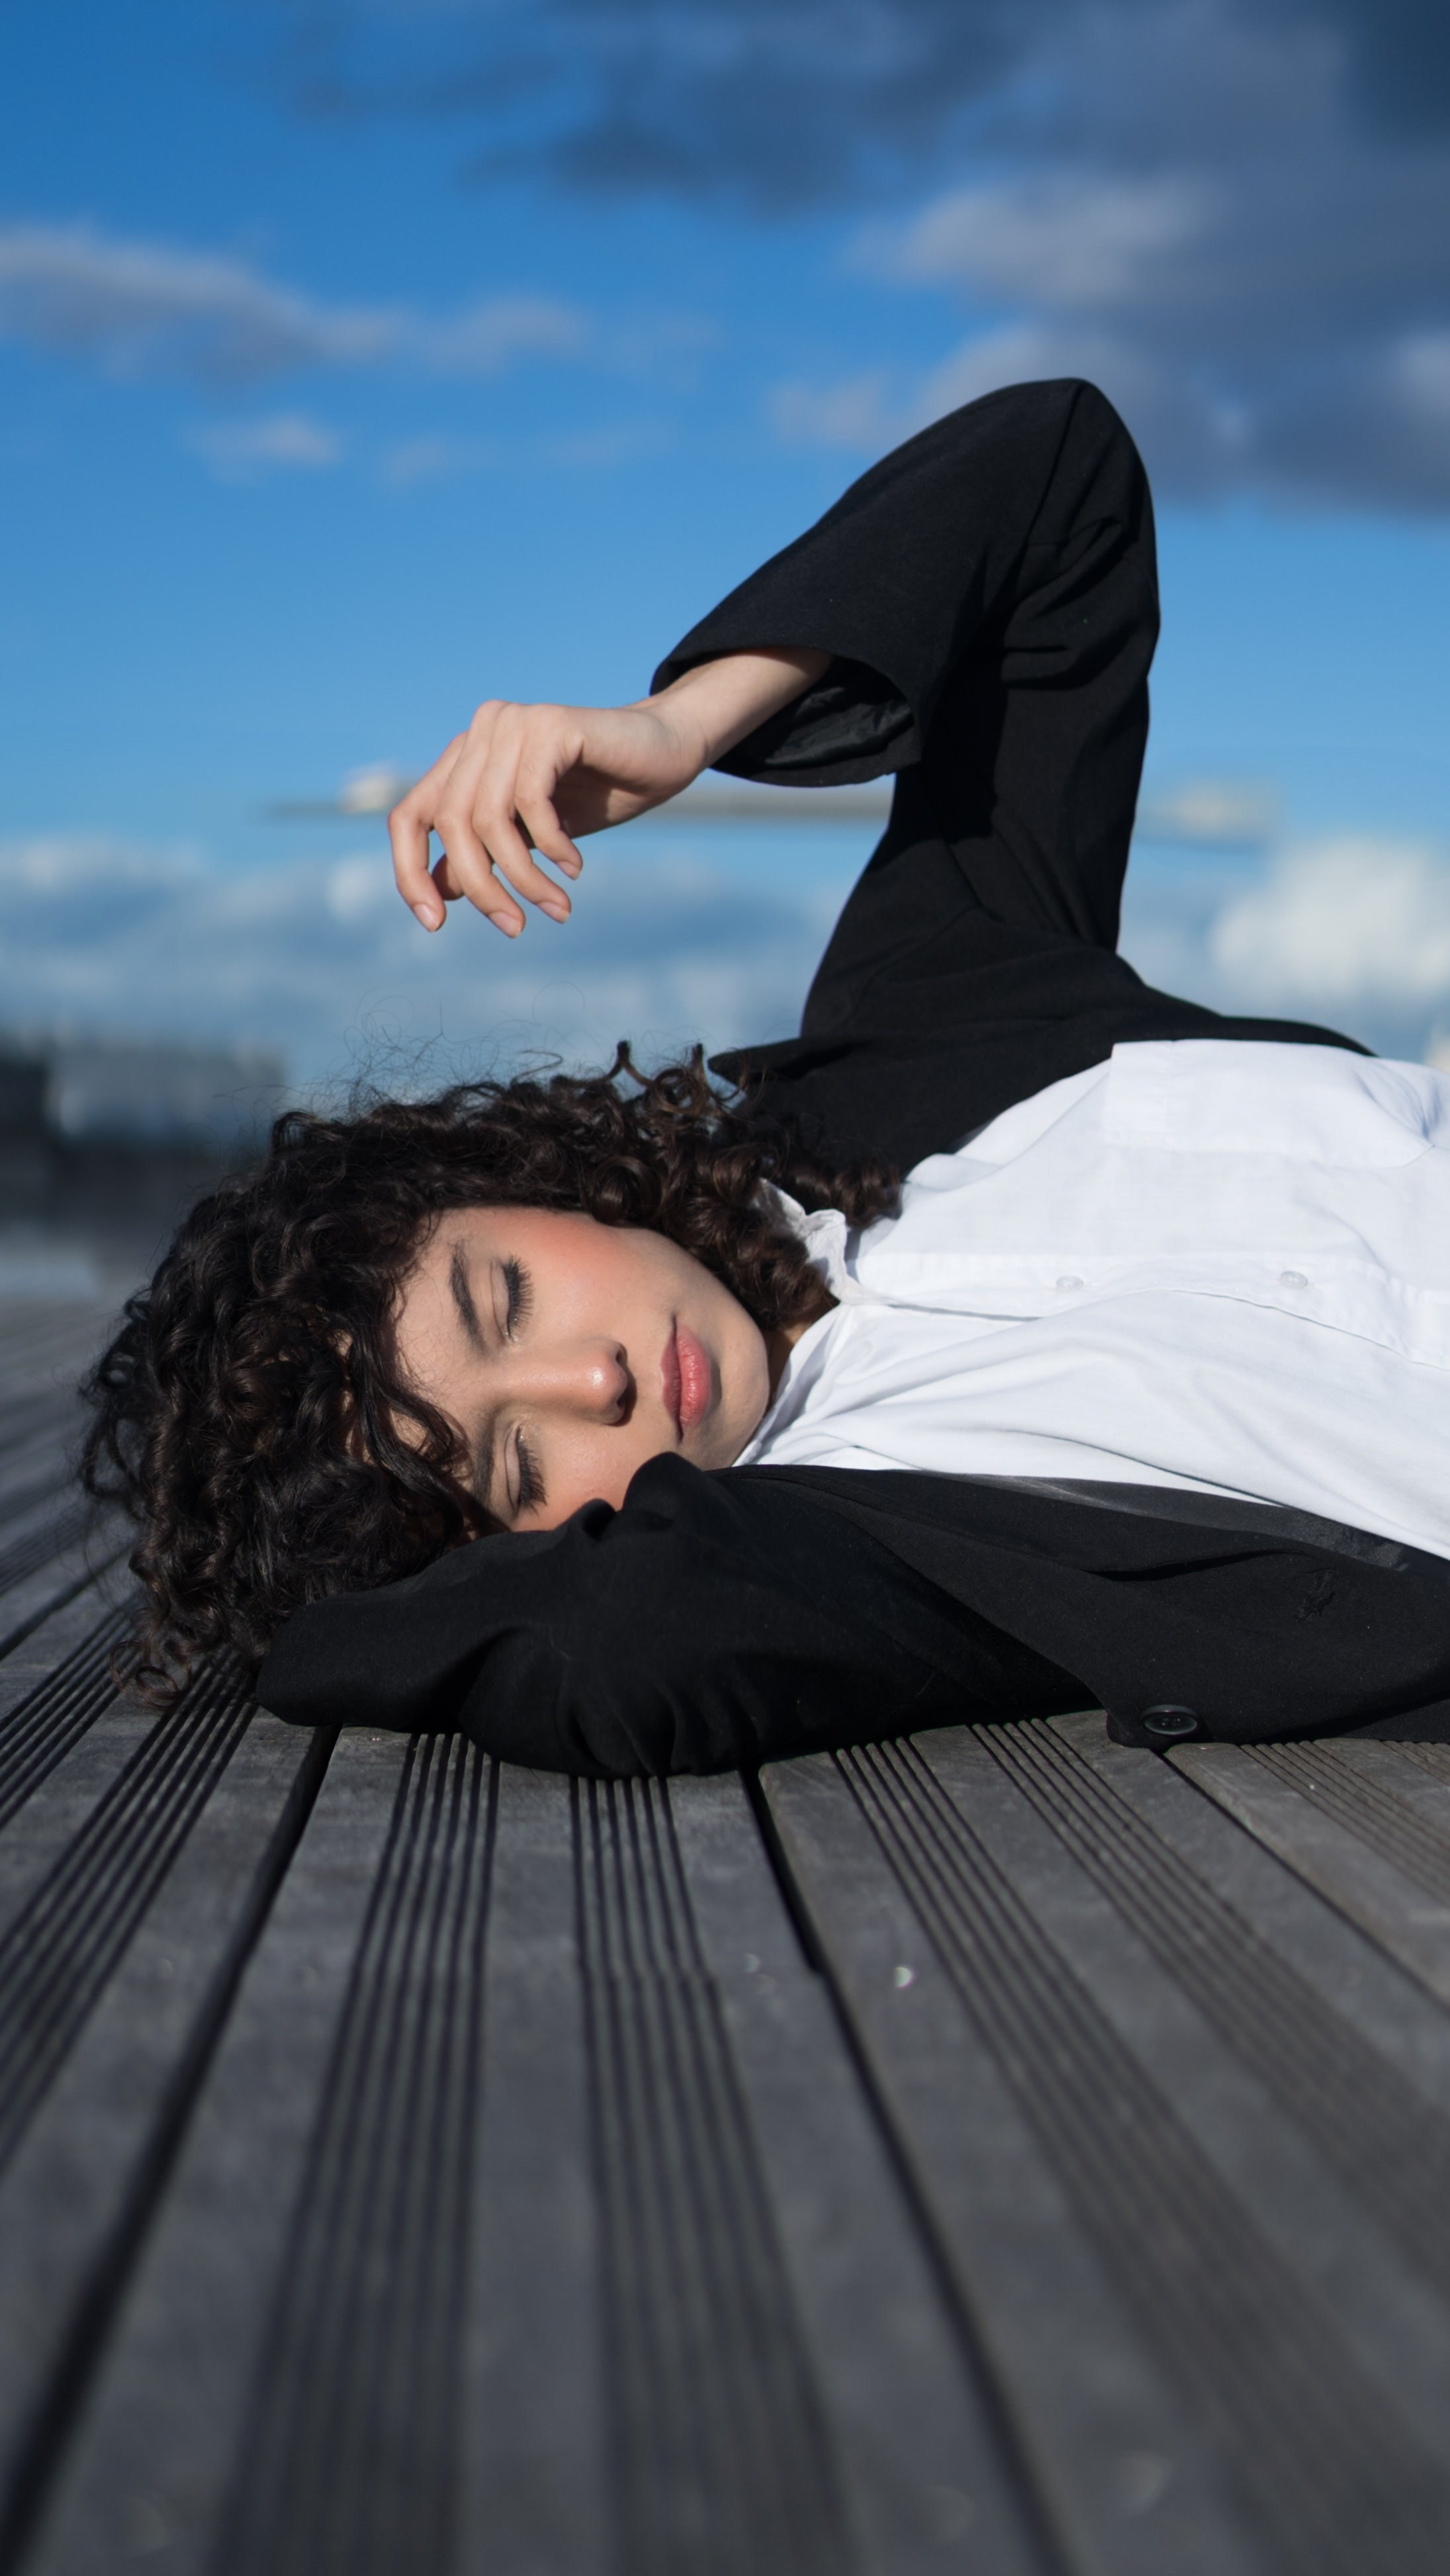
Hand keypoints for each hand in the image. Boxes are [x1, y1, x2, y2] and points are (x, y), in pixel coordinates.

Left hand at [389, 648, 829, 936]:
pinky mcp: (549, 724)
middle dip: (481, 887)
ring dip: (524, 876)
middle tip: (515, 927)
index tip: (434, 925)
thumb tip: (437, 893)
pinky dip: (551, 844)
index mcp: (464, 757)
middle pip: (451, 825)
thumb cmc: (598, 794)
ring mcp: (512, 722)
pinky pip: (531, 801)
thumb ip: (484, 855)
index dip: (409, 873)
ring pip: (489, 818)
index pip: (409, 817)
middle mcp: (480, 731)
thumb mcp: (529, 837)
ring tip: (557, 907)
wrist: (664, 754)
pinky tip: (574, 865)